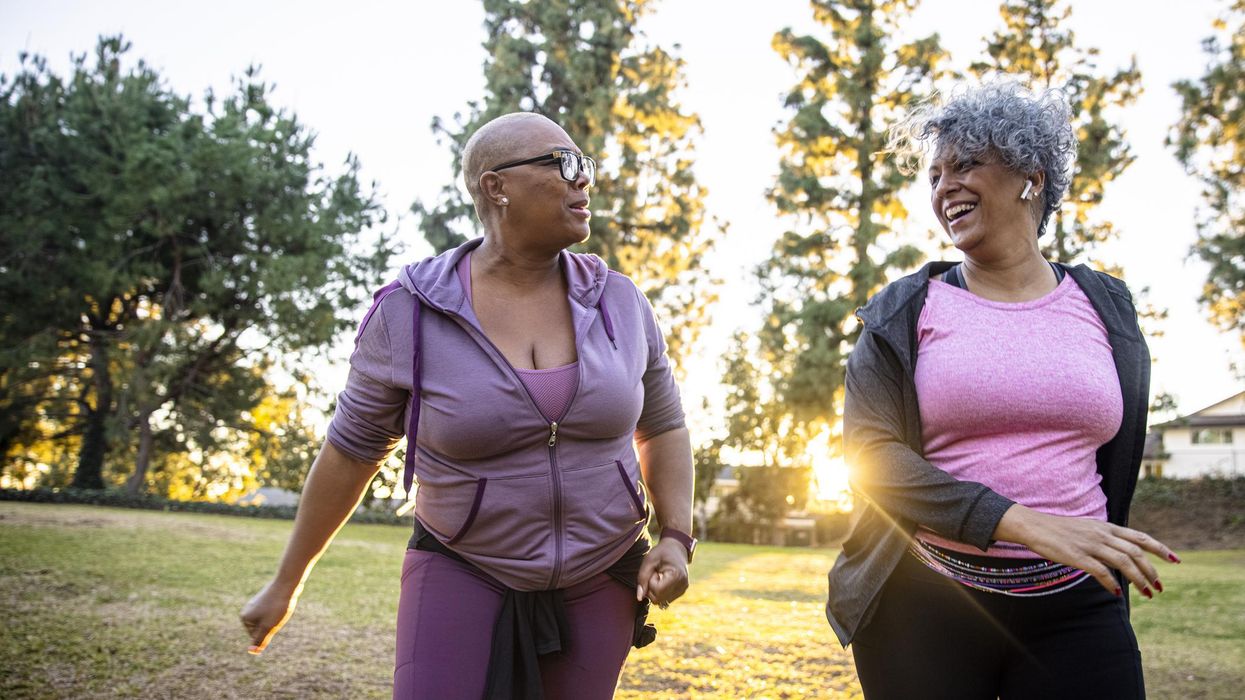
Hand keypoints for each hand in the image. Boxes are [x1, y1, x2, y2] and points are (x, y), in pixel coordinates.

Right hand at [240, 580, 300, 653]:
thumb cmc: (277, 606)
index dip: (269, 631)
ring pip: (269, 620)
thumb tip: (252, 651)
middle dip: (272, 625)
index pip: (257, 637)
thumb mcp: (269, 627)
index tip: (272, 619)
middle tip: (277, 614)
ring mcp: (255, 604)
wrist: (287, 584)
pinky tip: (281, 602)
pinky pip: (273, 612)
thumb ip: (260, 640)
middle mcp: (247, 610)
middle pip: (262, 628)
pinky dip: (279, 611)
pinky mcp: (265, 599)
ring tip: (279, 608)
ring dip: (276, 618)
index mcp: (245, 618)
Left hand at [636, 537, 689, 608]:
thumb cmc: (661, 552)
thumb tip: (639, 597)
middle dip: (652, 588)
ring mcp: (683, 589)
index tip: (654, 571)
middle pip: (659, 599)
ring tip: (660, 576)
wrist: (676, 548)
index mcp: (677, 575)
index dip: (650, 582)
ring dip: (656, 590)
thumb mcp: (649, 560)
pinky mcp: (681, 591)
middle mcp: (683, 585)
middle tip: (655, 574)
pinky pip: (665, 599)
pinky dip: (661, 591)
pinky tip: (663, 580)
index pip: (657, 591)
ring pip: (661, 601)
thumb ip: (642, 578)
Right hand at [995, 504, 1179, 597]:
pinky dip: (1112, 583)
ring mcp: (1090, 545)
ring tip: (1147, 594)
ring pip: (1124, 562)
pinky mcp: (1077, 556)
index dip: (1160, 549)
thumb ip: (1104, 537)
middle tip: (1159, 588)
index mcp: (1106, 527)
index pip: (1140, 537)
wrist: (1033, 526)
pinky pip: (1101, 572)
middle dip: (1152, 571)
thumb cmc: (1058, 530)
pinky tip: (1118, 593)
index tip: (1175, 560)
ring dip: (1139, 580)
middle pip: (1136, 552)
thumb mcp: (1086, 528)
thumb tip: (1120, 551)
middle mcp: (1102, 534)